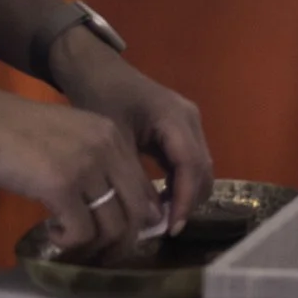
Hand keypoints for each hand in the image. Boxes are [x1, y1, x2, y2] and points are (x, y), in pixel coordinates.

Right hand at [0, 67, 164, 252]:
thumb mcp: (73, 139)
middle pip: (137, 213)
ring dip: (94, 247)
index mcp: (114, 137)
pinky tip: (52, 234)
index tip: (119, 237)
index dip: (139, 222)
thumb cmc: (21, 131)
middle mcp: (109, 149)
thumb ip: (99, 164)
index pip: (146, 190)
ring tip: (71, 244)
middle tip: (99, 254)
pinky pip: (81, 232)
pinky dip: (68, 243)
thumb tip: (117, 207)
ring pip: (113, 227)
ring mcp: (87, 166)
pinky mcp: (61, 185)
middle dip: (122, 243)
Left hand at [48, 32, 212, 234]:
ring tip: (162, 219)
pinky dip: (180, 182)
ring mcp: (189, 122)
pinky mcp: (181, 128)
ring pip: (200, 167)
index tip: (171, 229)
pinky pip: (189, 160)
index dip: (184, 200)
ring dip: (186, 194)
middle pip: (202, 169)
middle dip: (188, 201)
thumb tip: (148, 216)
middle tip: (165, 229)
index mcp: (175, 118)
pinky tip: (160, 199)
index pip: (191, 166)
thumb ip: (134, 175)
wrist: (95, 68)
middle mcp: (190, 119)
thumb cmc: (100, 97)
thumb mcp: (114, 139)